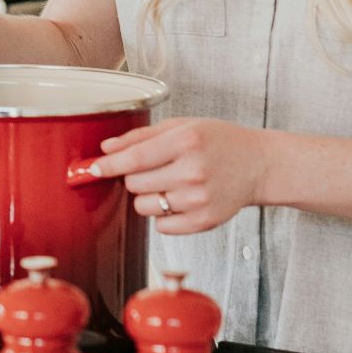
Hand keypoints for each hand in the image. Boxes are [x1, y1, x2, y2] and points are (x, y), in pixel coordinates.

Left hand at [91, 118, 272, 233]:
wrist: (258, 164)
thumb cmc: (219, 141)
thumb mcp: (182, 126)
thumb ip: (141, 136)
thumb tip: (107, 148)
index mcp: (185, 141)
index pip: (134, 158)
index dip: (108, 165)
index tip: (93, 168)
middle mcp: (192, 171)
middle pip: (134, 184)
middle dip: (134, 176)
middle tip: (153, 168)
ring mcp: (198, 199)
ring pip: (144, 206)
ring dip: (148, 196)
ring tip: (170, 183)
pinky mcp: (204, 222)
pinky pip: (161, 227)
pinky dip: (164, 215)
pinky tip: (180, 199)